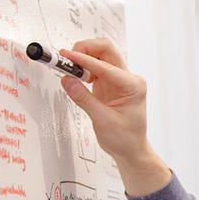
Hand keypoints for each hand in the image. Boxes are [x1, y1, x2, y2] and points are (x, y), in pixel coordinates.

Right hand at [58, 39, 170, 195]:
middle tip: (68, 57)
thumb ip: (83, 99)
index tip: (66, 57)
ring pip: (100, 55)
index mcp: (133, 86)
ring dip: (84, 57)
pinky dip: (84, 67)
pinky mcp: (110, 84)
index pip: (105, 66)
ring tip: (70, 69)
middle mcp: (129, 79)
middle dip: (86, 49)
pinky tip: (76, 76)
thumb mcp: (102, 120)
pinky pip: (96, 67)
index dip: (83, 60)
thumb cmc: (125, 139)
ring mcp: (120, 80)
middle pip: (106, 50)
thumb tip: (67, 79)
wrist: (131, 150)